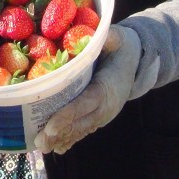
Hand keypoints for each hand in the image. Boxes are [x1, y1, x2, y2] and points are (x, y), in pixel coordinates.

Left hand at [33, 25, 140, 153]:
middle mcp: (107, 106)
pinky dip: (71, 139)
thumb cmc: (123, 48)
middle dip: (60, 132)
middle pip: (81, 122)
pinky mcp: (100, 116)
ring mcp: (104, 114)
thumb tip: (98, 31)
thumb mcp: (118, 39)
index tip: (50, 125)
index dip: (68, 115)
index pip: (86, 104)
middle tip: (39, 141)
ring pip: (81, 129)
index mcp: (108, 87)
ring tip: (43, 146)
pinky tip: (56, 147)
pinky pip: (84, 129)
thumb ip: (108, 36)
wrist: (138, 61)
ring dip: (62, 139)